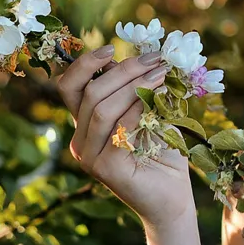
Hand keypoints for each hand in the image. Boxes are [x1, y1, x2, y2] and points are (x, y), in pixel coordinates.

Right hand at [57, 47, 194, 226]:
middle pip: (90, 92)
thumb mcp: (146, 112)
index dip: (86, 63)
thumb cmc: (161, 152)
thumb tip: (137, 55)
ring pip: (102, 108)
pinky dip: (140, 107)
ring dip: (134, 85)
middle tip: (155, 60)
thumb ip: (133, 89)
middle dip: (124, 70)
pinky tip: (162, 97)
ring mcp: (89, 156)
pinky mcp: (104, 168)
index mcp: (84, 124)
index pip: (69, 86)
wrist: (173, 197)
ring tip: (161, 75)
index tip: (112, 47)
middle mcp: (81, 140)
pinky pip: (119, 128)